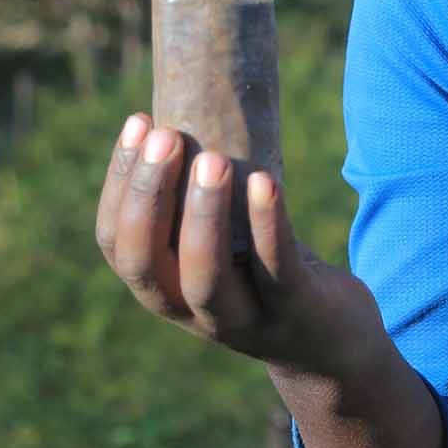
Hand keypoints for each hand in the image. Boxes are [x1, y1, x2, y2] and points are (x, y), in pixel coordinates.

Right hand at [94, 112, 384, 380]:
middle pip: (146, 264)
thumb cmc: (269, 273)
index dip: (119, 184)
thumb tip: (193, 102)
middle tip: (165, 136)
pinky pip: (275, 269)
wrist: (331, 345)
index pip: (116, 244)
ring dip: (202, 214)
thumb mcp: (227, 241)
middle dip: (149, 197)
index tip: (137, 122)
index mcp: (165, 288)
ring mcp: (242, 318)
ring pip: (204, 276)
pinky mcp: (293, 311)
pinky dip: (267, 224)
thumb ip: (201, 200)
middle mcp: (191, 311)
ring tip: (209, 158)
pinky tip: (264, 180)